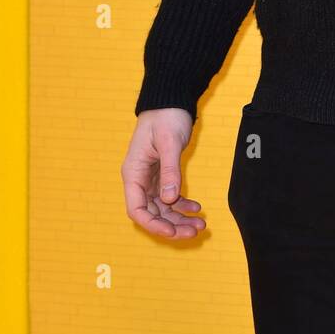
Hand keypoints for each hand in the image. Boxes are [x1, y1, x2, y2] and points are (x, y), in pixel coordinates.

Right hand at [121, 108, 206, 238]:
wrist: (170, 102)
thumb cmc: (165, 117)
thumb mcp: (169, 142)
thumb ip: (170, 170)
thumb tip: (169, 199)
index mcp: (133, 172)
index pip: (137, 209)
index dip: (153, 224)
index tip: (172, 231)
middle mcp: (139, 179)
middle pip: (152, 212)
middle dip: (172, 225)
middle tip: (195, 232)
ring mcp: (150, 178)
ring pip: (163, 207)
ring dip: (179, 218)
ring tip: (200, 224)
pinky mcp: (162, 174)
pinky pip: (170, 196)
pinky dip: (183, 204)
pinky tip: (197, 208)